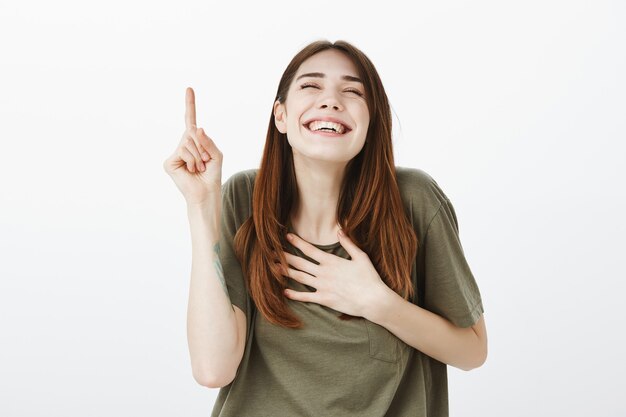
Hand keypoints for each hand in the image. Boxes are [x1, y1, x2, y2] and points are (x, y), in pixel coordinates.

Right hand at [163, 87, 222, 204]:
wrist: (206, 193)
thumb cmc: (212, 175)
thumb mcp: (216, 155)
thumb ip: (208, 141)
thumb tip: (196, 128)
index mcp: (194, 142)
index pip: (191, 120)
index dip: (190, 105)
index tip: (189, 89)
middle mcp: (183, 145)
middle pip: (192, 133)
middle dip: (203, 148)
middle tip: (205, 163)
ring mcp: (175, 154)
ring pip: (188, 143)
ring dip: (199, 157)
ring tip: (199, 168)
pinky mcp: (169, 162)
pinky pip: (183, 151)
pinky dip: (192, 161)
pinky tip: (191, 171)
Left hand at [278, 230, 389, 317]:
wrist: (373, 300)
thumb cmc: (369, 278)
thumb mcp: (361, 256)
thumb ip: (349, 243)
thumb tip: (340, 230)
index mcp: (331, 261)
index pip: (309, 249)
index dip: (297, 242)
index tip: (286, 236)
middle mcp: (323, 273)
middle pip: (299, 262)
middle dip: (284, 256)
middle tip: (271, 251)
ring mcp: (322, 286)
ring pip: (299, 277)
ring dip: (285, 272)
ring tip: (273, 267)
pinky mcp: (324, 299)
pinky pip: (305, 296)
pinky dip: (294, 294)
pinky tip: (284, 291)